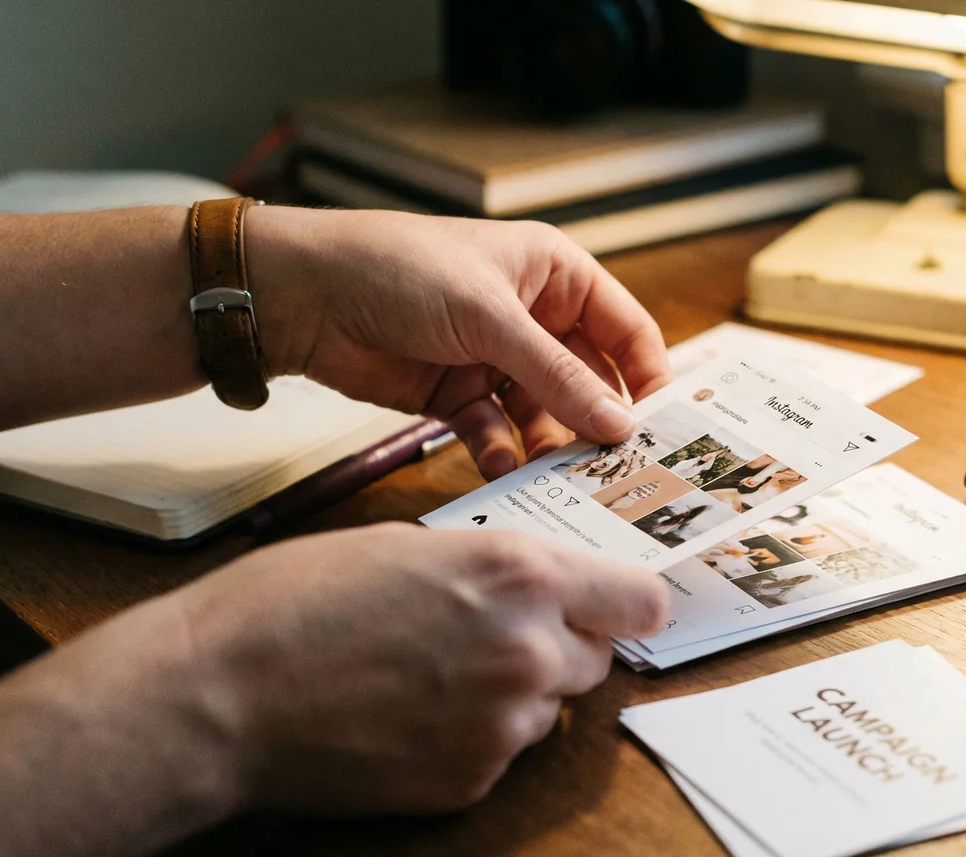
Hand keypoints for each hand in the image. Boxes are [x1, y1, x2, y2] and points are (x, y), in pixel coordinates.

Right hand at [169, 524, 668, 814]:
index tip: (615, 607)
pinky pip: (500, 755)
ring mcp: (504, 723)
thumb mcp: (408, 546)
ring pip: (546, 708)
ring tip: (427, 676)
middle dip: (556, 645)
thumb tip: (532, 587)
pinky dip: (469, 739)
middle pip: (595, 656)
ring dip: (511, 695)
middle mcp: (529, 648)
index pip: (640, 600)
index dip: (625, 603)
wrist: (220, 693)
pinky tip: (406, 718)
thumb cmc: (294, 602)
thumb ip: (491, 568)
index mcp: (519, 573)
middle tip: (486, 636)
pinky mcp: (471, 780)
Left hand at [250, 208, 672, 478]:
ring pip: (545, 414)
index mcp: (554, 274)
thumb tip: (619, 424)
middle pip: (588, 380)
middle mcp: (533, 317)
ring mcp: (495, 359)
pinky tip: (502, 469)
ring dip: (552, 445)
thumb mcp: (489, 317)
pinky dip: (502, 453)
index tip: (661, 428)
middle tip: (617, 468)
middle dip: (599, 421)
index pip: (625, 330)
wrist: (304, 296)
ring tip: (561, 478)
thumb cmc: (399, 270)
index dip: (645, 377)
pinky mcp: (457, 396)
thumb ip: (556, 375)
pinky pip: (497, 432)